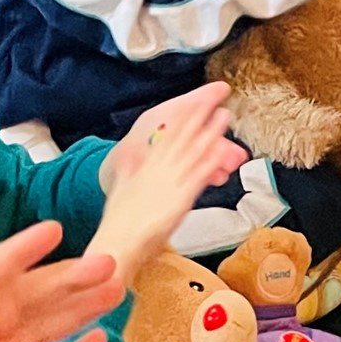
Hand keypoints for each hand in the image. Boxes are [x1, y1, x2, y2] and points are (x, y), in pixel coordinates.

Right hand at [90, 82, 246, 288]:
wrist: (115, 245)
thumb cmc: (119, 223)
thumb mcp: (120, 190)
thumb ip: (128, 172)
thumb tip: (127, 157)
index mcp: (146, 166)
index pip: (166, 134)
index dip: (183, 114)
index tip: (196, 99)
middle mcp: (159, 170)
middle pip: (183, 136)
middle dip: (200, 115)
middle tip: (218, 96)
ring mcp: (170, 183)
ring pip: (194, 152)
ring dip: (211, 133)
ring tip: (225, 116)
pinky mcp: (180, 200)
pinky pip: (198, 178)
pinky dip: (210, 163)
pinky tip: (221, 152)